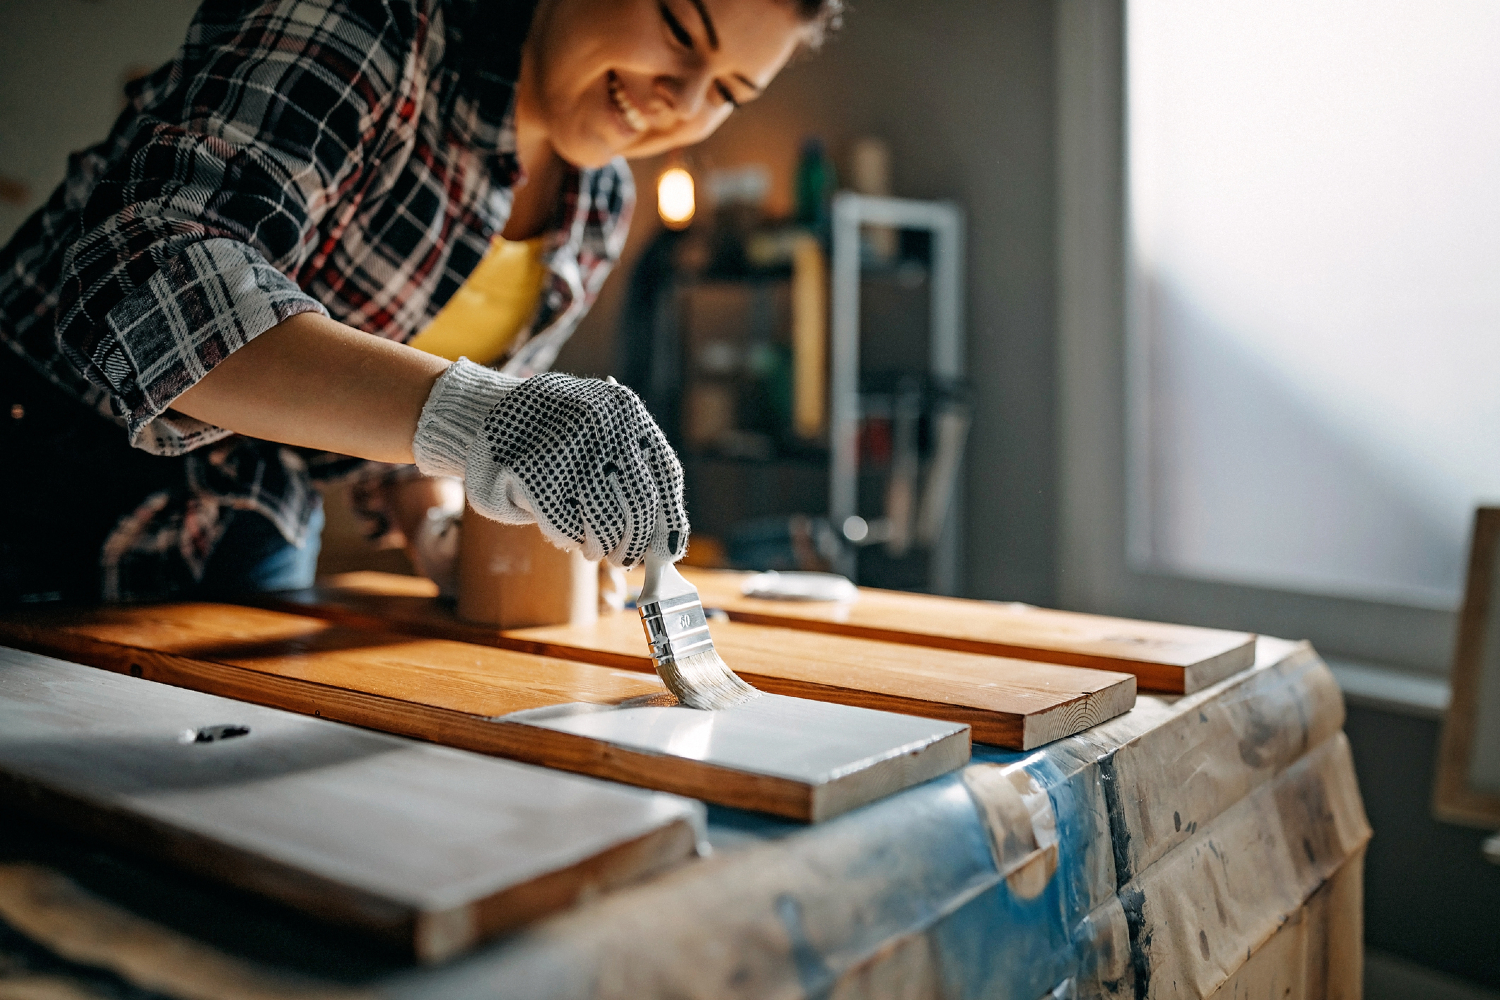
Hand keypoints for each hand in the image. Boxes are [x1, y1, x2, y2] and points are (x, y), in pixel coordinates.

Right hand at [412, 360, 687, 567]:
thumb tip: (666, 540)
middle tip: (627, 560)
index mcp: (627, 412)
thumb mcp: (602, 433)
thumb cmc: (556, 437)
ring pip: (605, 521)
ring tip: (592, 550)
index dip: (671, 519)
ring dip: (601, 547)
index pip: (665, 475)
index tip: (670, 550)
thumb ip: (633, 473)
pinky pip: (566, 526)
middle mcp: (603, 423)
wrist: (488, 414)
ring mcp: (567, 446)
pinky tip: (565, 535)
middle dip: (636, 543)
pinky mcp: (531, 471)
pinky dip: (568, 538)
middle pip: (639, 504)